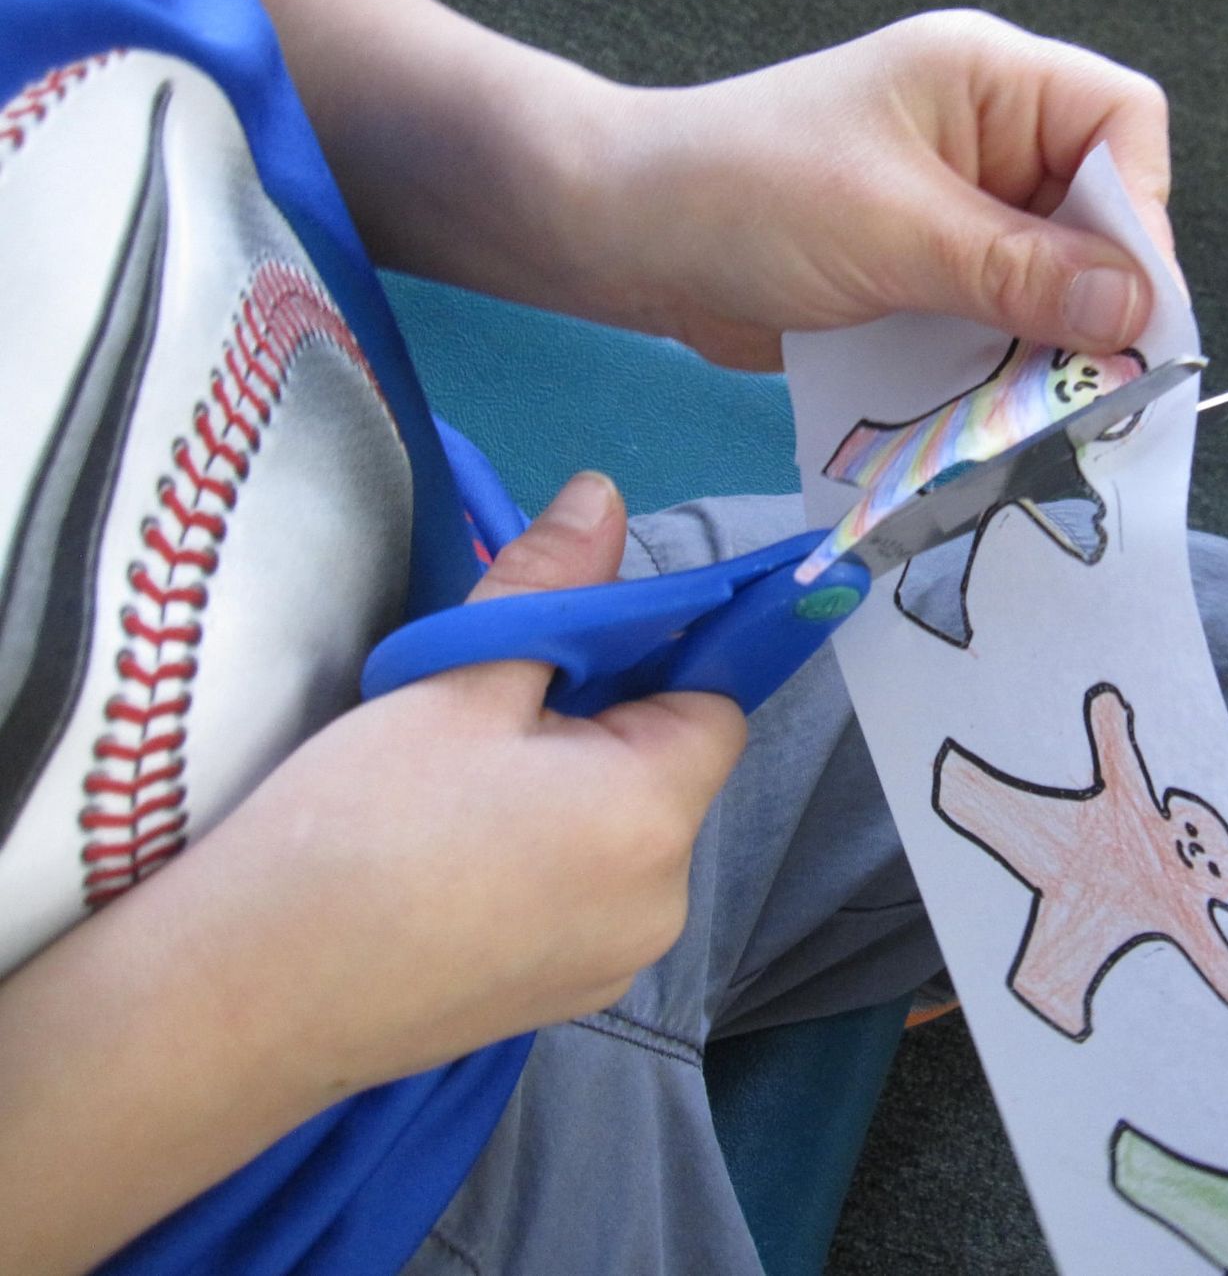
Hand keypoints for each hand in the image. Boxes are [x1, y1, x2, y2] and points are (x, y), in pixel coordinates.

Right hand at [0, 473, 744, 1269]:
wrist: (245, 998)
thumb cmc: (357, 821)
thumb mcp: (457, 678)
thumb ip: (551, 582)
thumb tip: (606, 492)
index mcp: (653, 815)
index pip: (713, 706)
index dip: (655, 662)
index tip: (572, 652)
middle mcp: (664, 903)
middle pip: (669, 774)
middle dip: (604, 729)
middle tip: (491, 721)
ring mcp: (616, 965)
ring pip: (625, 837)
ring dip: (575, 797)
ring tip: (461, 799)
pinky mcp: (568, 1002)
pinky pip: (588, 899)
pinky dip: (549, 865)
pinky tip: (457, 866)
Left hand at [588, 12, 1175, 368]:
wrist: (625, 239)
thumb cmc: (745, 195)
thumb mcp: (894, 230)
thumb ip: (1016, 271)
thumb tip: (1135, 311)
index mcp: (986, 82)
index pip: (1121, 125)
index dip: (1140, 215)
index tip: (1129, 311)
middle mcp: (979, 142)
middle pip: (1088, 216)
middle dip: (1092, 300)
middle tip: (1092, 384)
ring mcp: (942, 216)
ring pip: (1036, 283)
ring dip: (1037, 348)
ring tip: (1039, 413)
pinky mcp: (908, 280)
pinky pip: (977, 324)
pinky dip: (985, 370)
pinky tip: (985, 414)